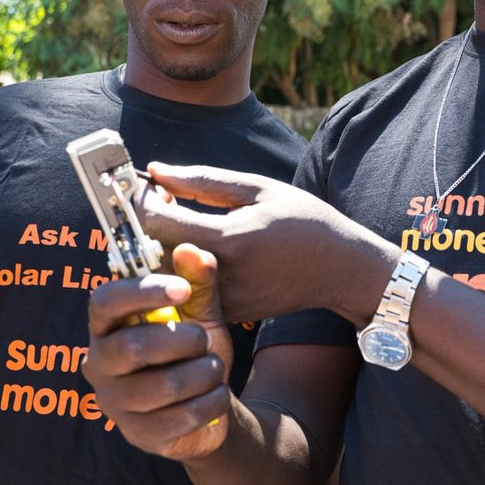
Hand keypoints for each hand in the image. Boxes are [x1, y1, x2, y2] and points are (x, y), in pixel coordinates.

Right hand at [84, 245, 234, 460]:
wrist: (210, 406)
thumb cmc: (194, 352)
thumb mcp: (201, 313)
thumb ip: (198, 282)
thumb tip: (190, 250)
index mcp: (106, 326)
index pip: (104, 302)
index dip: (142, 292)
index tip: (183, 289)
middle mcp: (98, 363)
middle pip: (134, 347)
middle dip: (184, 340)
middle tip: (205, 341)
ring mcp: (114, 403)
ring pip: (163, 385)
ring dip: (204, 373)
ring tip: (214, 369)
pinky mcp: (136, 435)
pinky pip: (179, 418)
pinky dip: (210, 403)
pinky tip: (216, 397)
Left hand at [138, 164, 395, 323]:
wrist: (340, 270)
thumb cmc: (304, 221)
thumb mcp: (258, 189)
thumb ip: (202, 181)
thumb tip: (156, 170)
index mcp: (231, 239)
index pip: (158, 224)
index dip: (143, 202)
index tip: (146, 186)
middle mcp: (222, 276)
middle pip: (153, 252)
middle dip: (147, 224)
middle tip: (163, 199)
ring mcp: (223, 300)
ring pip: (166, 275)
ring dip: (161, 246)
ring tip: (180, 220)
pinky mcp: (226, 314)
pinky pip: (186, 290)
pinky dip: (180, 267)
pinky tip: (197, 245)